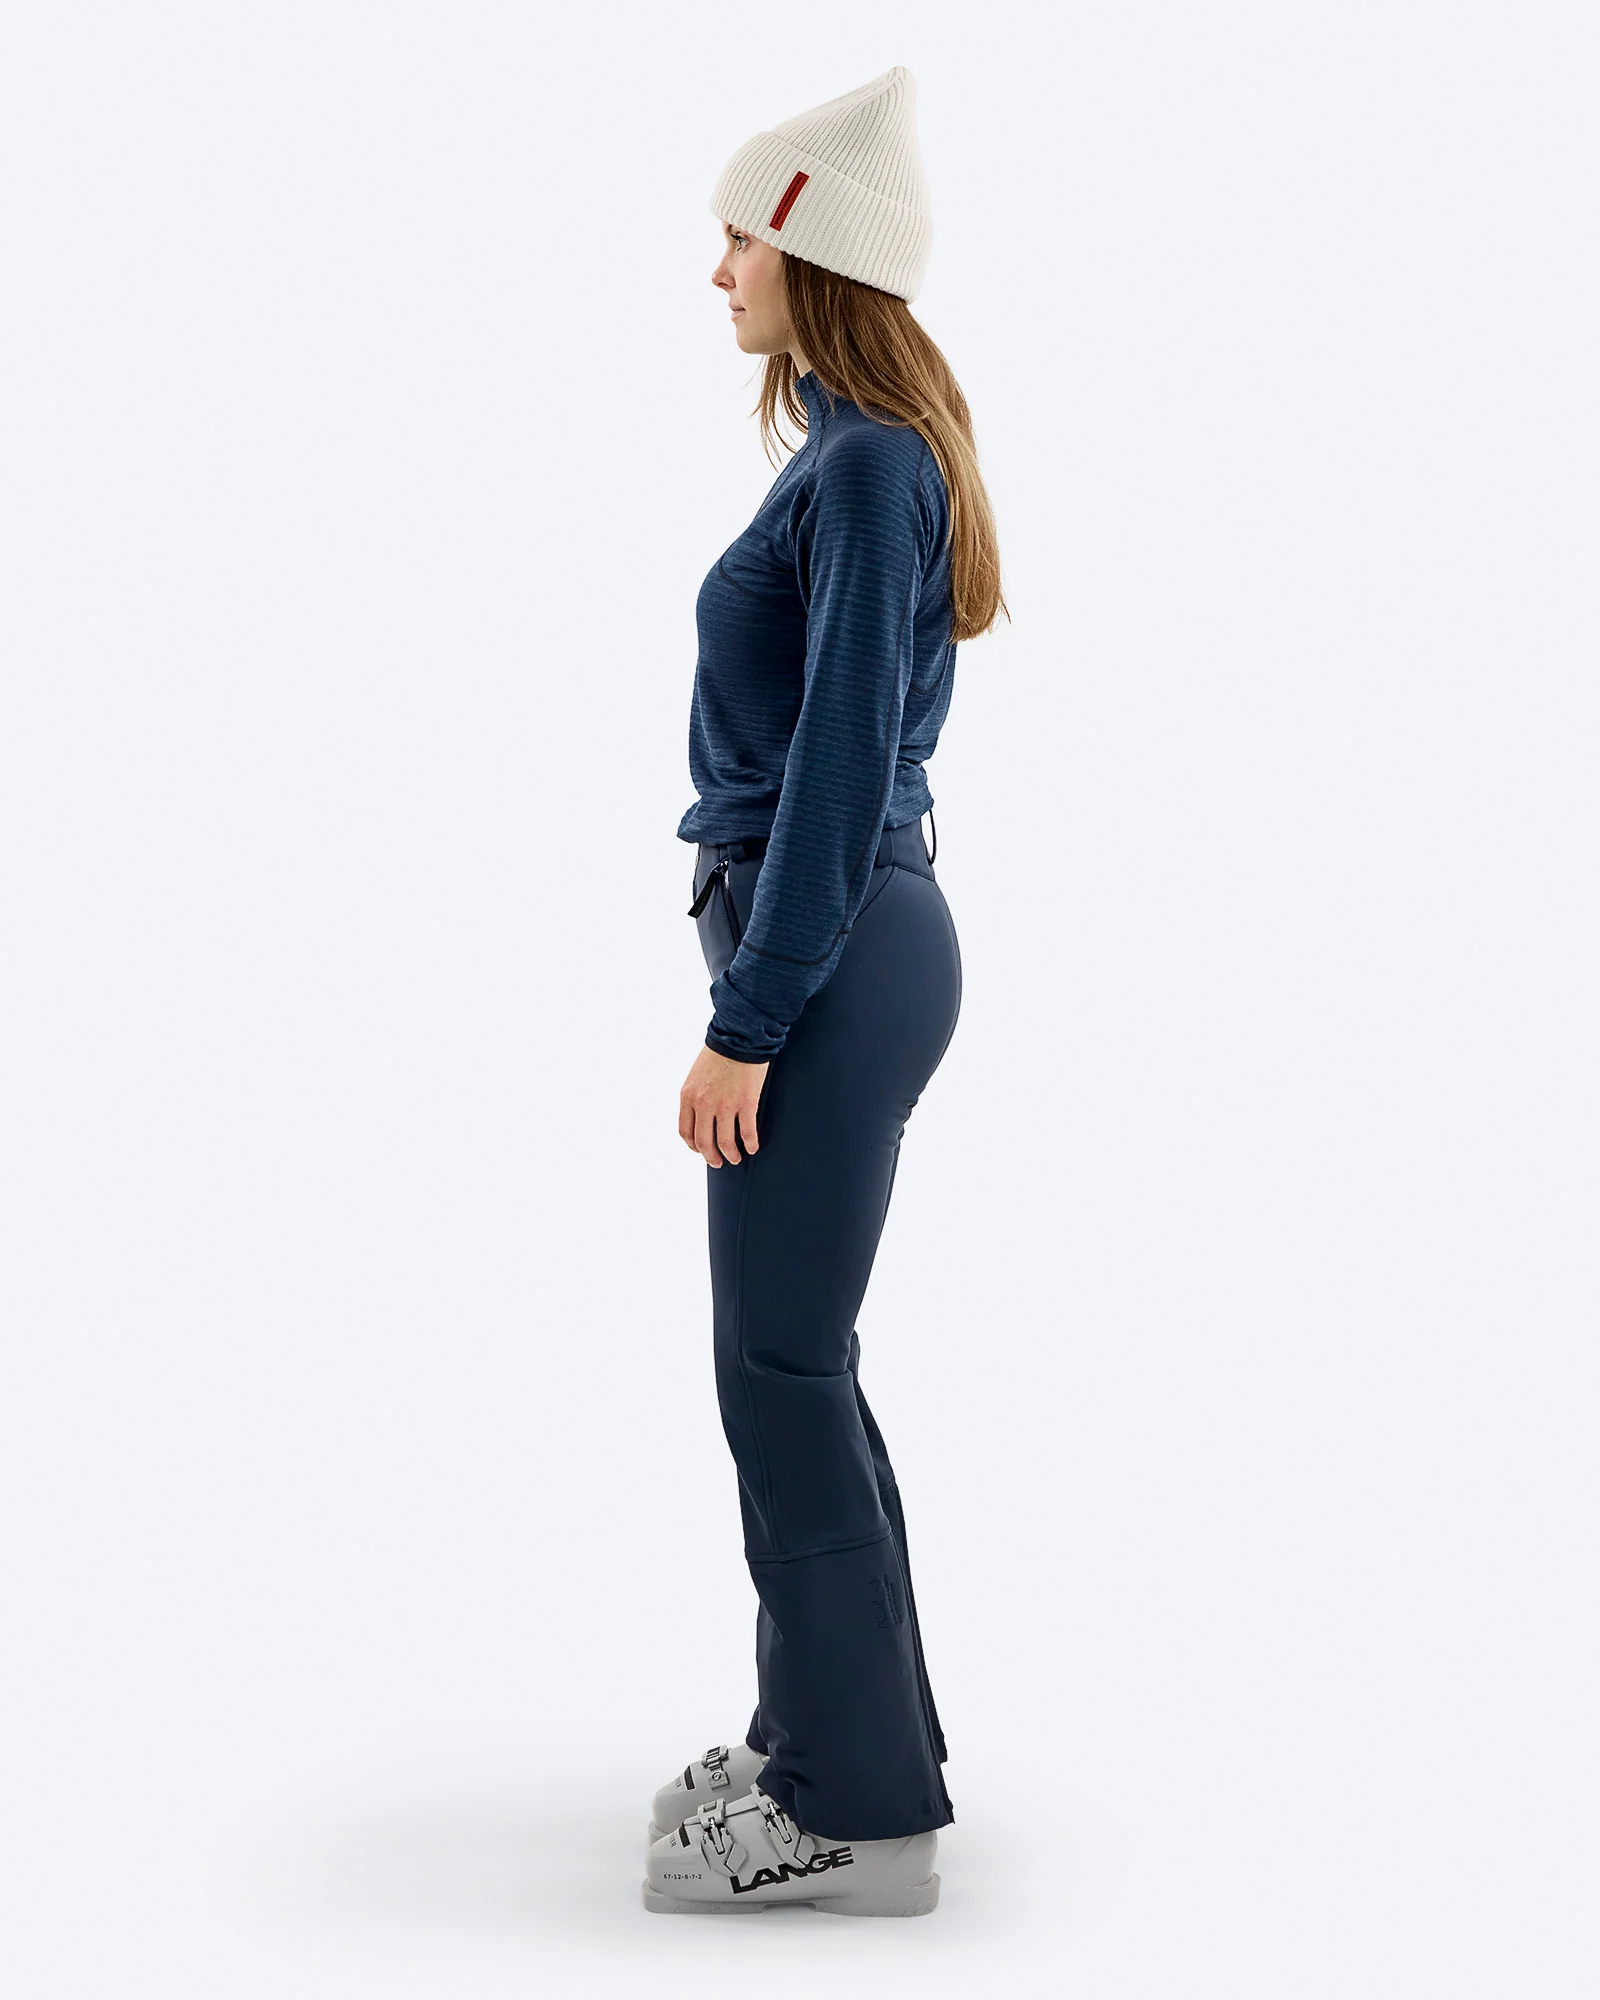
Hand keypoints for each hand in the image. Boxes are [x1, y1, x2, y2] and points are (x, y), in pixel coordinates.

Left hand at [679, 1044, 767, 1165]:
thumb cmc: (719, 1052)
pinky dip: (750, 1144)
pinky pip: (747, 1133)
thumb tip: (701, 1114)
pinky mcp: (746, 1103)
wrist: (740, 1036)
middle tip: (718, 1162)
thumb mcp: (696, 1074)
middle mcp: (703, 1104)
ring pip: (725, 1142)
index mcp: (688, 1096)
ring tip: (737, 1158)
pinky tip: (753, 1147)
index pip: (685, 1131)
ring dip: (731, 1155)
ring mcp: (725, 1105)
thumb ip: (695, 1095)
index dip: (693, 1146)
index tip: (701, 1150)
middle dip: (711, 1157)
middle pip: (704, 1142)